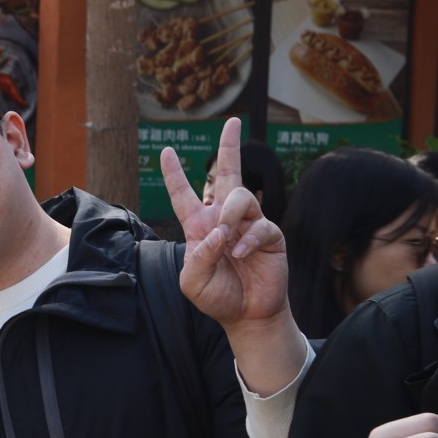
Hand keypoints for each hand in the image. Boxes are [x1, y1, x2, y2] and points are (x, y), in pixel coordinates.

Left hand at [162, 118, 287, 328]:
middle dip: (230, 147)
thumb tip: (217, 231)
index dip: (174, 174)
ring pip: (242, 195)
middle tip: (232, 123)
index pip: (184, 195)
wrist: (247, 314)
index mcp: (199, 227)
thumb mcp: (193, 282)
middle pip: (227, 174)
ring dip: (231, 214)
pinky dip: (249, 238)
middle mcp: (224, 219)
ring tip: (228, 240)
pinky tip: (243, 253)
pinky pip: (261, 223)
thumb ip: (200, 257)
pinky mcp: (270, 235)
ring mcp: (248, 224)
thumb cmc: (217, 297)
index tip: (167, 151)